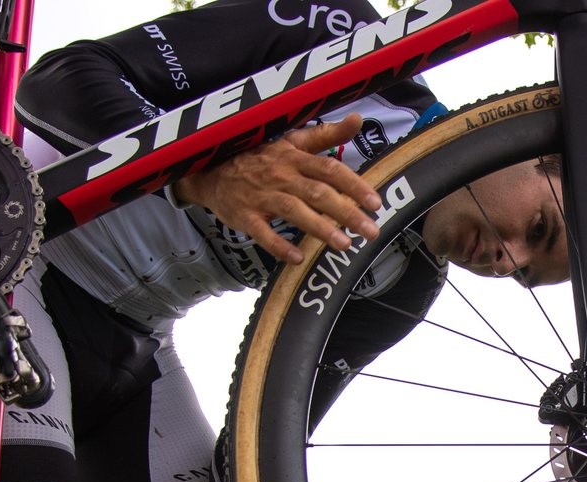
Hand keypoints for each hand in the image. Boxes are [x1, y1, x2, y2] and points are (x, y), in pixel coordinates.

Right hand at [172, 114, 381, 264]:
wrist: (211, 171)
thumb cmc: (260, 158)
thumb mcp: (291, 141)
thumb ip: (326, 134)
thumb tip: (357, 119)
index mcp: (295, 157)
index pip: (330, 169)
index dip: (354, 185)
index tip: (375, 203)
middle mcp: (281, 175)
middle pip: (318, 193)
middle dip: (346, 212)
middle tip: (371, 231)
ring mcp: (262, 196)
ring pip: (294, 211)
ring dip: (320, 228)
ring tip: (344, 245)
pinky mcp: (245, 216)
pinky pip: (263, 233)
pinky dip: (279, 246)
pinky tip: (298, 258)